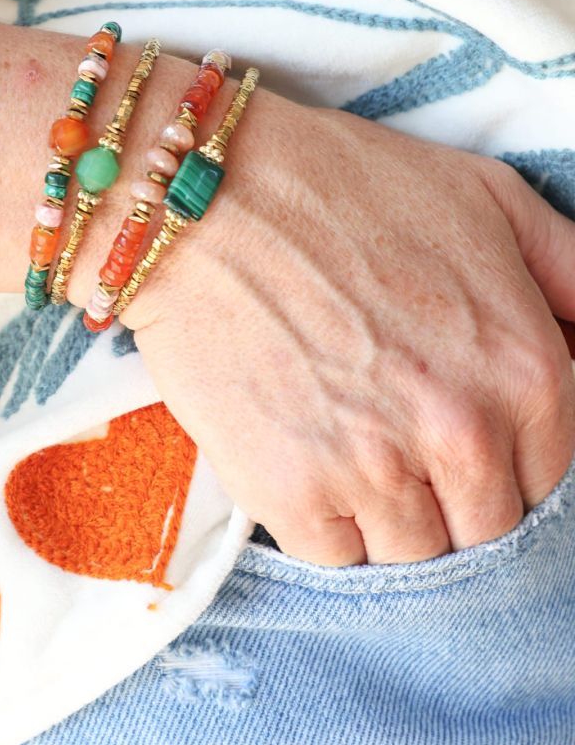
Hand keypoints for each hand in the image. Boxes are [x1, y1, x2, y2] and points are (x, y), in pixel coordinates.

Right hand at [116, 90, 574, 565]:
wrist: (206, 196)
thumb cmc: (344, 185)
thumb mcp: (488, 199)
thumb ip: (573, 273)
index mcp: (527, 370)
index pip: (551, 480)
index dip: (505, 459)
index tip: (456, 432)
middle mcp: (461, 432)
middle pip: (486, 531)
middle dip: (451, 495)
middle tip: (398, 437)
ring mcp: (375, 471)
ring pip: (414, 556)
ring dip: (390, 516)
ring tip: (350, 445)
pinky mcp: (291, 496)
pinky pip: (335, 559)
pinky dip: (326, 523)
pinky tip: (307, 457)